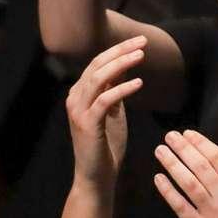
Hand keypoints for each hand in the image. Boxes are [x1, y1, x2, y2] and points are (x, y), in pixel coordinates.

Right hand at [66, 35, 146, 187]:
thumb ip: (114, 89)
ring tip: (141, 55)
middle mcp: (75, 98)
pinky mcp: (87, 124)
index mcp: (79, 93)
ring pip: (98, 78)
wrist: (97, 176)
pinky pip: (105, 100)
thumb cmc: (106, 145)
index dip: (118, 50)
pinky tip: (139, 82)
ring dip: (121, 64)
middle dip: (120, 51)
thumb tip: (124, 66)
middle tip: (143, 41)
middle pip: (97, 65)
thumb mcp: (113, 112)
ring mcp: (78, 111)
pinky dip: (122, 89)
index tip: (139, 41)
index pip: (97, 63)